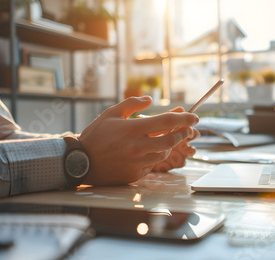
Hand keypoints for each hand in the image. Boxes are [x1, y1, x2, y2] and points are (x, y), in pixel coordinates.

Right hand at [79, 96, 198, 184]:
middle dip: (183, 133)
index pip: (167, 122)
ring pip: (163, 153)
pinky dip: (154, 157)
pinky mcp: (135, 175)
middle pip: (171, 140)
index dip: (184, 118)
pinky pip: (152, 165)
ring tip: (169, 138)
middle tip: (188, 129)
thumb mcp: (111, 113)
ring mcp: (137, 162)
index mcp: (133, 129)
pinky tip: (151, 151)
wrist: (79, 163)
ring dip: (169, 145)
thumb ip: (132, 104)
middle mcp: (137, 146)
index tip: (194, 117)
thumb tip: (149, 99)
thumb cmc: (95, 136)